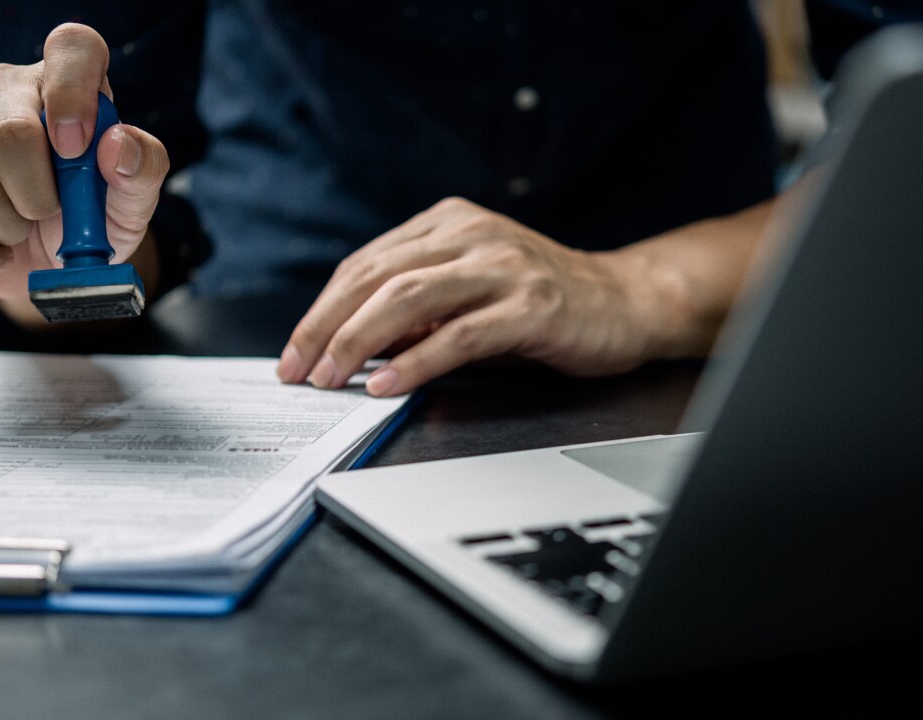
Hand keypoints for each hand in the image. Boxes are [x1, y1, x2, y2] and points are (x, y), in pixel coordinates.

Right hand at [0, 23, 168, 325]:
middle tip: (51, 214)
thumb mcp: (133, 198)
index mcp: (63, 80)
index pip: (73, 47)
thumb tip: (117, 144)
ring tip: (23, 229)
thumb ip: (143, 167)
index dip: (74, 94)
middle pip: (12, 134)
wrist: (47, 262)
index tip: (77, 149)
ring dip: (12, 229)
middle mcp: (2, 87)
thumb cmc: (94, 216)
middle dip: (40, 197)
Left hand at [277, 197, 664, 396]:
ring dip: (358, 342)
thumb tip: (349, 344)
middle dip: (326, 327)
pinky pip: (458, 336)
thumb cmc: (542, 300)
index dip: (323, 309)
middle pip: (376, 278)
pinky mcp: (530, 306)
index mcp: (449, 222)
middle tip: (298, 370)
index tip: (296, 350)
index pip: (365, 263)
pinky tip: (386, 385)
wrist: (626, 302)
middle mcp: (472, 234)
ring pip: (407, 299)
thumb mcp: (469, 289)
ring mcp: (503, 267)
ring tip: (330, 378)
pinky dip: (414, 364)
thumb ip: (416, 306)